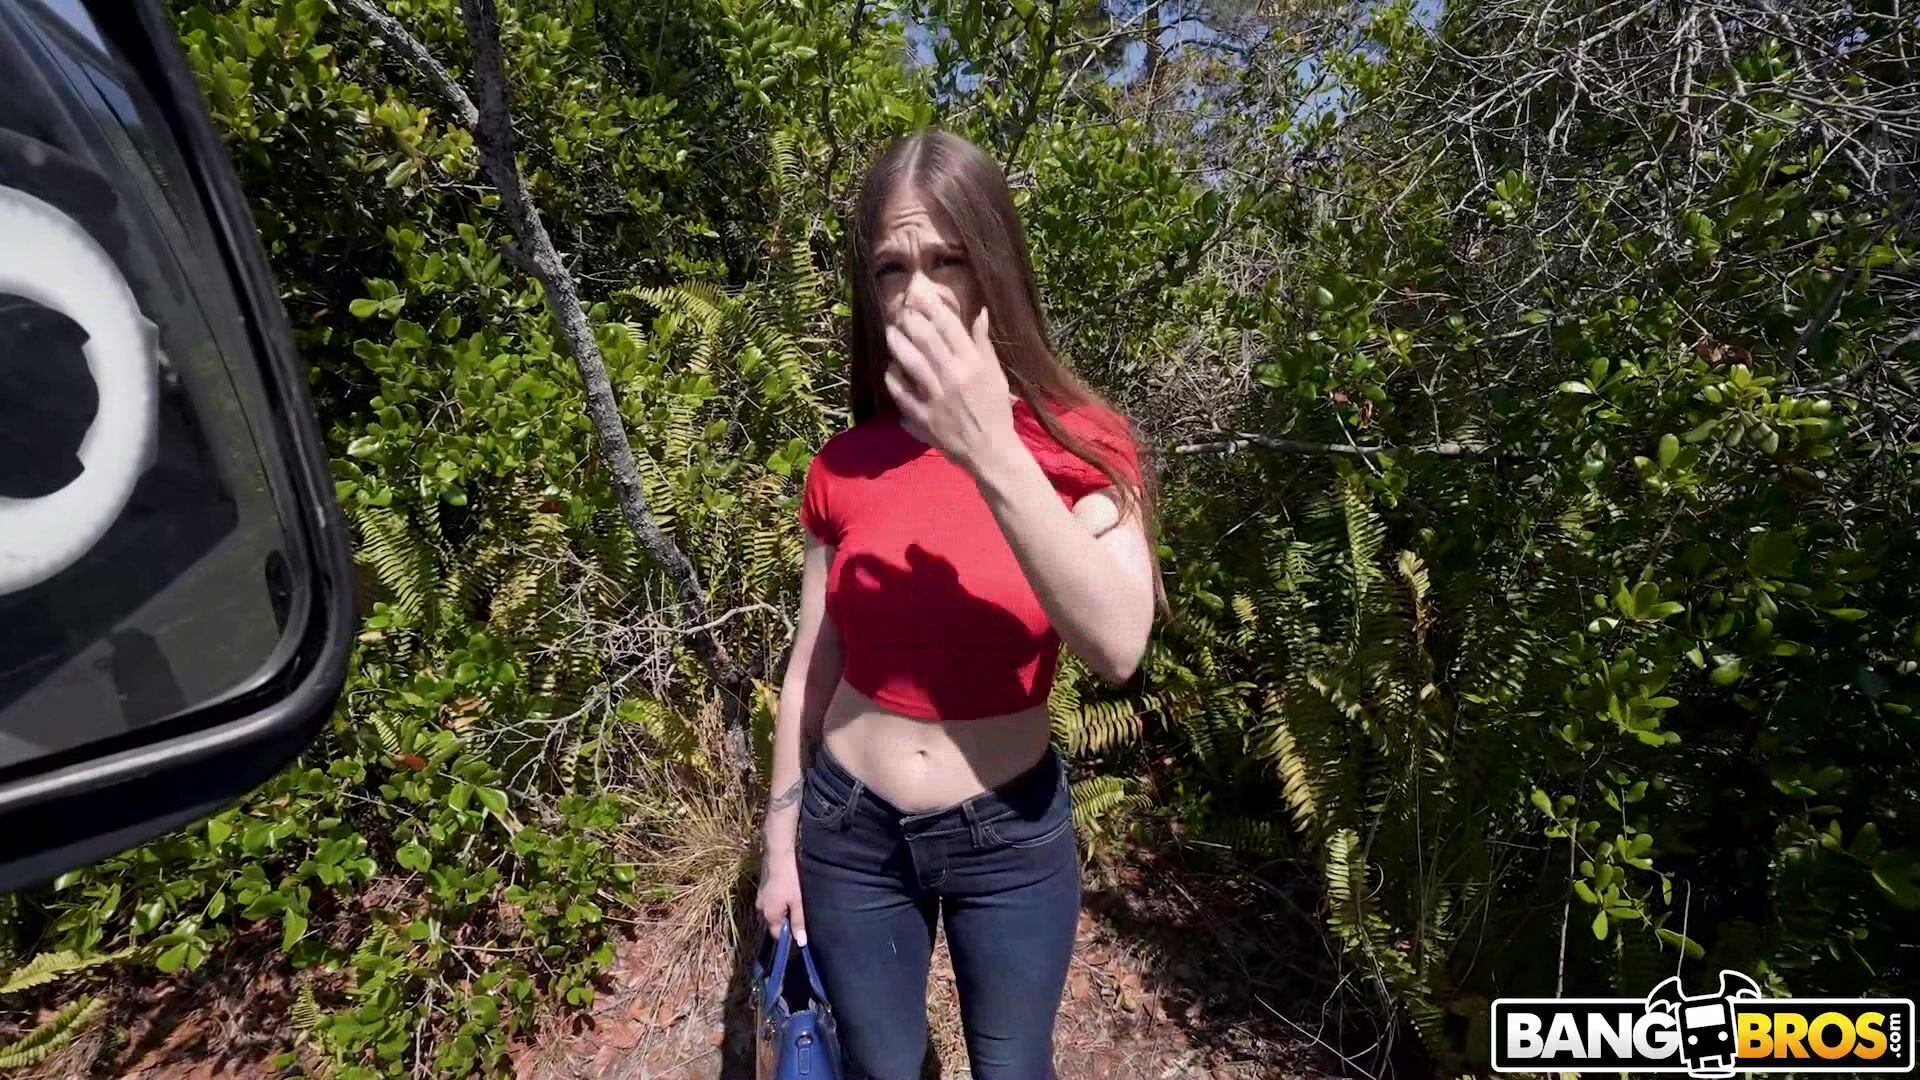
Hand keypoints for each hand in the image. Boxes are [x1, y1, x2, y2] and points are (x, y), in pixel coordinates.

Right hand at [757, 846, 806, 945]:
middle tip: (799, 914)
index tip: (800, 932)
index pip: (777, 936)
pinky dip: (778, 901)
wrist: (778, 854)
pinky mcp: (761, 888)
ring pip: (771, 911)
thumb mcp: (798, 902)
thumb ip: (798, 923)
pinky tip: (788, 893)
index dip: (788, 936)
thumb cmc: (790, 879)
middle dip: (785, 923)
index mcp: (769, 916)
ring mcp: (759, 898)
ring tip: (795, 902)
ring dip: (782, 911)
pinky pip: (770, 902)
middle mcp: (761, 910)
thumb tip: (801, 943)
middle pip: (773, 923)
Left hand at [882, 283, 1015, 472]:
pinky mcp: (922, 416)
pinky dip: (893, 377)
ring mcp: (936, 397)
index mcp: (973, 364)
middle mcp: (954, 376)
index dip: (931, 307)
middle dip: (910, 320)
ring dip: (897, 342)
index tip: (920, 295)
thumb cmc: (994, 410)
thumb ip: (983, 343)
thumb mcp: (995, 374)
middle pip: (926, 338)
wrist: (990, 450)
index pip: (949, 326)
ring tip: (891, 332)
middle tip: (901, 311)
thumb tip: (980, 313)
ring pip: (910, 361)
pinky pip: (900, 391)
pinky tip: (890, 368)